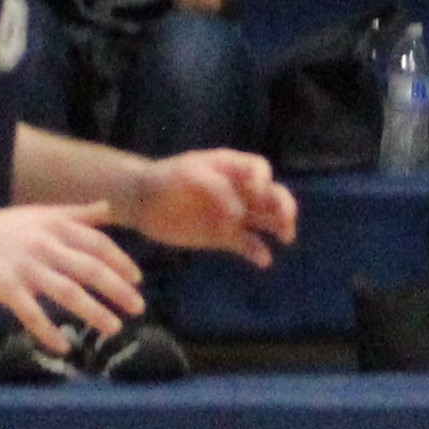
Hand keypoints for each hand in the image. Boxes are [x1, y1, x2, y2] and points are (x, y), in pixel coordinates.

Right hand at [0, 202, 144, 354]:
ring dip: (93, 312)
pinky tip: (63, 346)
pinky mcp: (4, 287)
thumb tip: (109, 207)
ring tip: (113, 328)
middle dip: (117, 290)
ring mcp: (24, 266)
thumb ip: (76, 213)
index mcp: (56, 226)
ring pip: (67, 292)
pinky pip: (31, 313)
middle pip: (90, 269)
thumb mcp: (40, 213)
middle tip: (138, 307)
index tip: (137, 280)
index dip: (120, 262)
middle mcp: (45, 244)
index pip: (98, 244)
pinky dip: (48, 331)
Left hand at [133, 150, 297, 265]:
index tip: (255, 191)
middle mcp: (238, 189)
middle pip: (272, 194)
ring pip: (265, 219)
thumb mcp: (189, 173)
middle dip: (283, 205)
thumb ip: (216, 188)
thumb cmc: (165, 179)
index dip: (262, 180)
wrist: (142, 202)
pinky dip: (257, 252)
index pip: (259, 169)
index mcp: (232, 168)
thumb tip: (239, 215)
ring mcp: (232, 214)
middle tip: (286, 219)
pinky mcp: (223, 236)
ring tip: (286, 237)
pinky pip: (246, 244)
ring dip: (279, 226)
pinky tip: (264, 260)